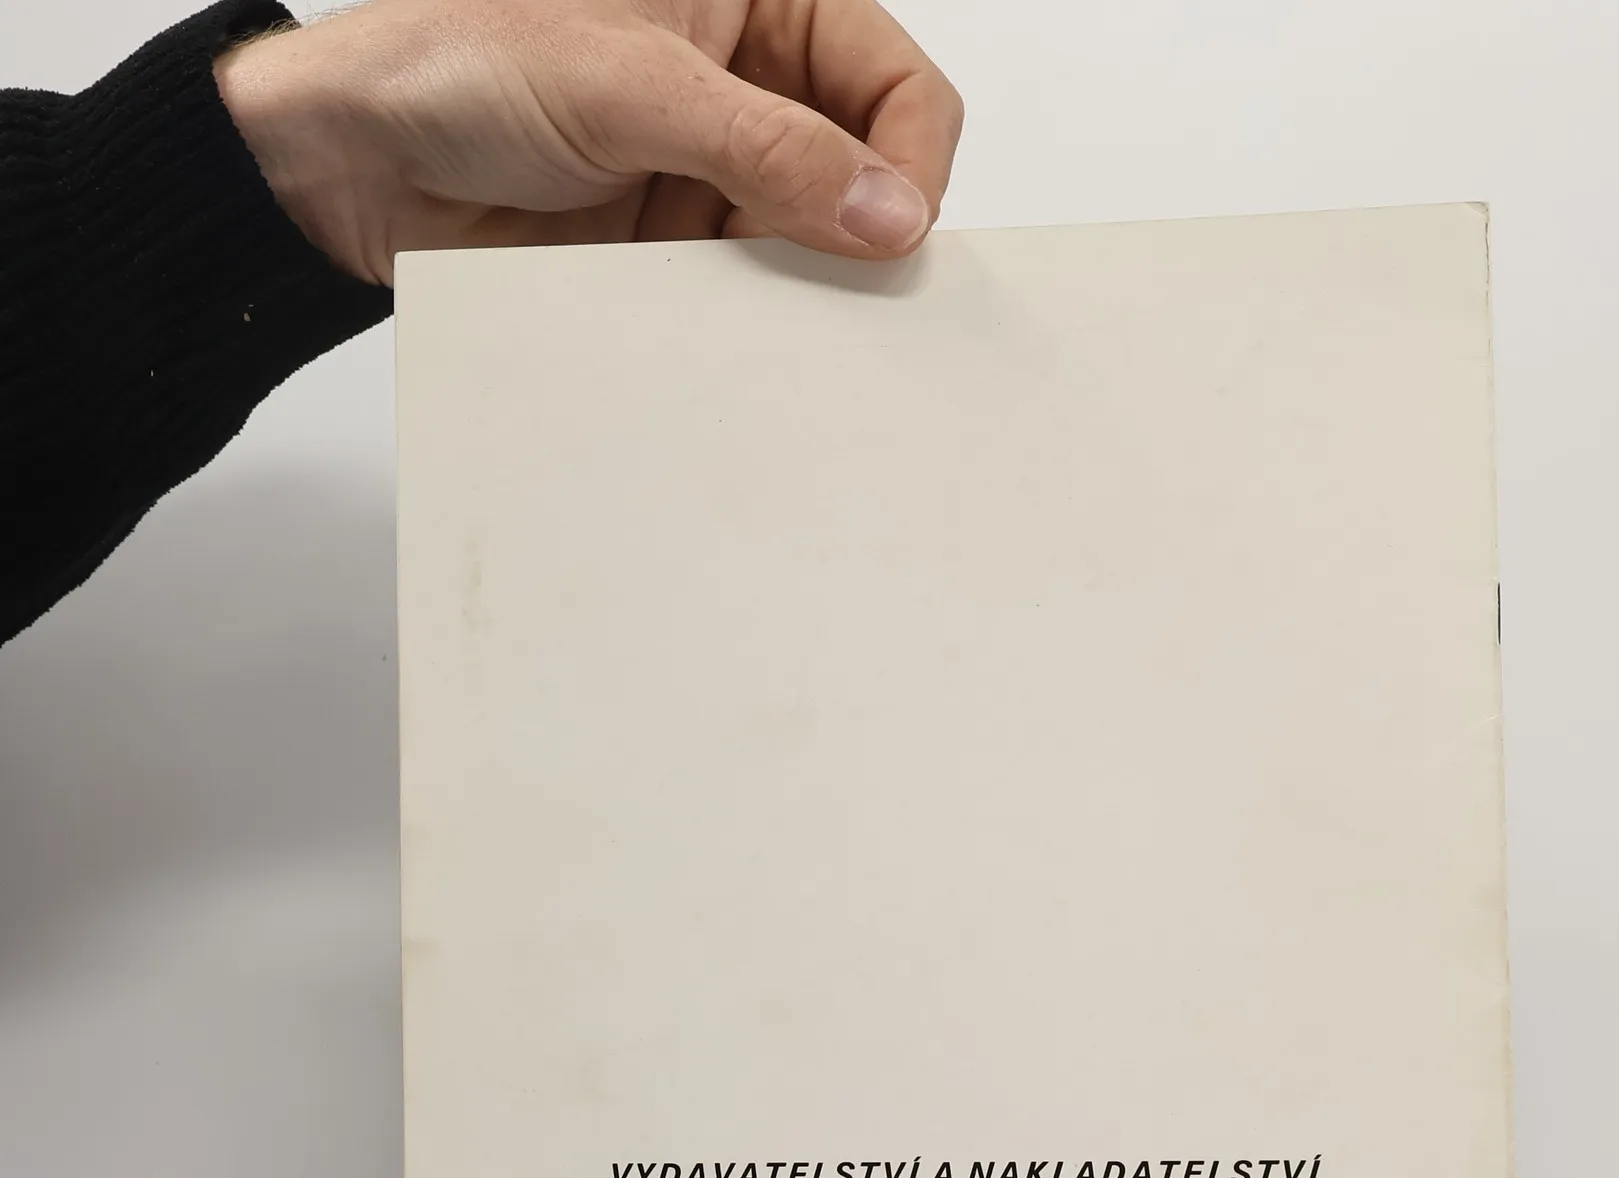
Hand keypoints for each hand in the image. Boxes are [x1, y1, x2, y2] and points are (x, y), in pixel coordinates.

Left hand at [216, 0, 962, 285]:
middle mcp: (738, 81)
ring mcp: (707, 170)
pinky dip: (748, 324)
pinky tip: (732, 337)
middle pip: (864, 165)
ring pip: (810, 240)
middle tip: (861, 293)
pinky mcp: (672, 246)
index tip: (899, 234)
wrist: (342, 161)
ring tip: (784, 318)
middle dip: (864, 230)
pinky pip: (744, 295)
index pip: (887, 77)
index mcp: (746, 0)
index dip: (911, 156)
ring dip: (802, 284)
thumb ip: (769, 147)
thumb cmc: (448, 63)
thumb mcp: (626, 85)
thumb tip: (888, 210)